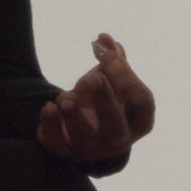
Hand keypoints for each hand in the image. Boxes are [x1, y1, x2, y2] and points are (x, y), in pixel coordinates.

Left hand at [37, 32, 154, 163]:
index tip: (104, 51)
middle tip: (92, 77)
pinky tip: (49, 106)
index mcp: (138, 120)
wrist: (82, 131)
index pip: (141, 100)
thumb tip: (104, 38)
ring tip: (66, 98)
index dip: (125, 76)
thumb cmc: (104, 99)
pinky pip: (57, 145)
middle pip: (115, 127)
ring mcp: (90, 149)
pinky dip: (51, 126)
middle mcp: (117, 140)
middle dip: (104, 101)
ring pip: (84, 140)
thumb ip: (112, 58)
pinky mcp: (64, 152)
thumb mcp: (112, 79)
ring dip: (75, 117)